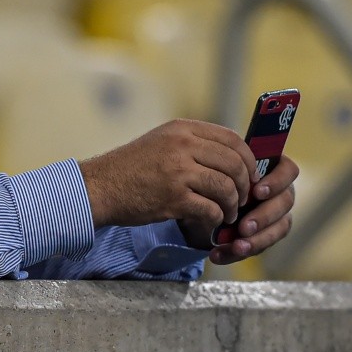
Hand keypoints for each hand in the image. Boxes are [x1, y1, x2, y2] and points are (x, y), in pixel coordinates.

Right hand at [79, 119, 259, 233]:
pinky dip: (216, 219)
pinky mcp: (174, 198)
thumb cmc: (132, 167)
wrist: (101, 186)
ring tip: (228, 213)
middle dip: (244, 185)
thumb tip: (231, 157)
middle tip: (242, 199)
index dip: (248, 159)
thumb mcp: (162, 142)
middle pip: (234, 164)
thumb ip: (193, 144)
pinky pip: (211, 209)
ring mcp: (178, 171)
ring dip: (233, 205)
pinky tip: (210, 222)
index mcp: (182, 129)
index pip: (232, 139)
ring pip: (226, 188)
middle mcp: (182, 145)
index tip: (250, 175)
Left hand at [206, 154, 297, 264]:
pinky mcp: (265, 235)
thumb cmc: (218, 177)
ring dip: (257, 240)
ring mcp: (277, 215)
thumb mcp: (222, 171)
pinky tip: (218, 255)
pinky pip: (259, 246)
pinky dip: (236, 253)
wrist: (203, 199)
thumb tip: (233, 171)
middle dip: (264, 217)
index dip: (276, 182)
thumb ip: (232, 169)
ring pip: (279, 228)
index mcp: (274, 169)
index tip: (258, 192)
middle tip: (245, 227)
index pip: (288, 171)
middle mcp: (281, 191)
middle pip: (285, 203)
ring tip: (236, 246)